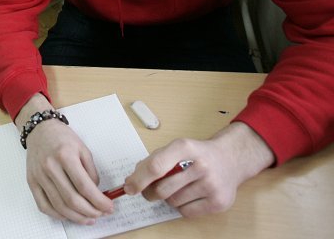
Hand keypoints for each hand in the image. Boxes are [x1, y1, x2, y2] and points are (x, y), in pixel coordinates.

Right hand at [17, 94, 112, 223]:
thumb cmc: (62, 138)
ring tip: (88, 218)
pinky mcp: (31, 182)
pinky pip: (43, 206)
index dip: (98, 201)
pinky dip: (57, 215)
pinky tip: (69, 215)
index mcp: (65, 156)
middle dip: (90, 212)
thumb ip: (91, 172)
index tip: (109, 207)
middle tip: (100, 214)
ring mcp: (39, 176)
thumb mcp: (83, 149)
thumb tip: (96, 194)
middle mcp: (50, 167)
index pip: (84, 186)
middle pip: (71, 199)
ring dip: (76, 217)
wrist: (40, 130)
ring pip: (58, 206)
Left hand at [124, 122, 274, 216]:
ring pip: (173, 202)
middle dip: (150, 192)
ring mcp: (212, 185)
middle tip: (150, 190)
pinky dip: (182, 207)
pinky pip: (186, 212)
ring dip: (168, 198)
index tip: (129, 188)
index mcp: (185, 147)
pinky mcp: (219, 202)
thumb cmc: (197, 154)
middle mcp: (200, 165)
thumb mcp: (175, 148)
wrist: (231, 159)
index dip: (139, 180)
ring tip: (178, 187)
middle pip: (162, 189)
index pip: (156, 167)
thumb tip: (132, 181)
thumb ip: (153, 161)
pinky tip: (189, 195)